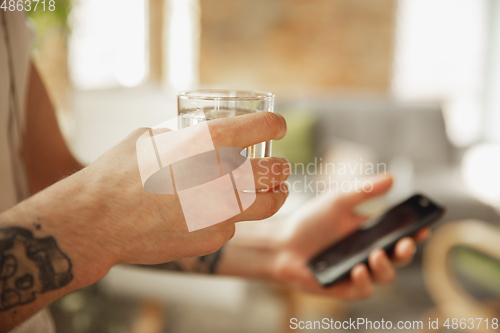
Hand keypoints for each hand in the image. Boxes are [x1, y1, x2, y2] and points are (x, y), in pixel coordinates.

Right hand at [37, 112, 289, 274]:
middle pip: (274, 171)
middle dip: (281, 168)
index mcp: (208, 142)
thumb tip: (192, 140)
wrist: (97, 221)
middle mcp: (221, 175)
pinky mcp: (213, 238)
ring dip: (274, 196)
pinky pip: (231, 226)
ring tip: (276, 194)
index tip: (277, 126)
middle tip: (281, 168)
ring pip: (266, 205)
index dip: (274, 124)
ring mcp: (220, 211)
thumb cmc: (117, 174)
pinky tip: (210, 215)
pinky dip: (227, 218)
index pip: (261, 127)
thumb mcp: (150, 139)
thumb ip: (180, 138)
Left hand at [270, 174, 429, 299]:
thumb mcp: (338, 201)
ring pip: (385, 277)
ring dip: (385, 267)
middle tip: (405, 243)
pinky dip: (364, 281)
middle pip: (398, 258)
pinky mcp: (344, 287)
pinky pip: (363, 291)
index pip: (399, 234)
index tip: (424, 226)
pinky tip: (358, 270)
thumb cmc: (310, 222)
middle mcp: (367, 254)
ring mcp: (357, 272)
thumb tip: (392, 178)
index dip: (415, 232)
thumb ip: (365, 191)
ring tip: (374, 255)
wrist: (282, 243)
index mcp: (370, 234)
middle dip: (407, 252)